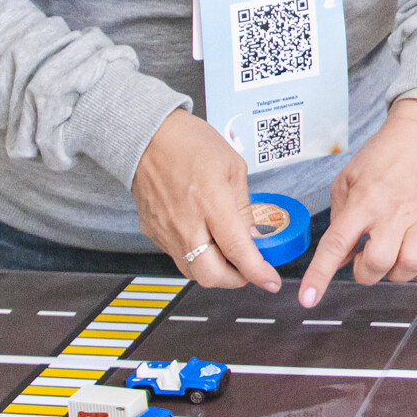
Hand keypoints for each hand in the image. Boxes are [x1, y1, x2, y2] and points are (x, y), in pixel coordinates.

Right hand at [130, 111, 284, 293]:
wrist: (146, 136)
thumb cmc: (190, 143)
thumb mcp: (233, 168)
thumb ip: (243, 207)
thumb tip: (253, 237)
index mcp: (210, 202)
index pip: (237, 250)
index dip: (257, 272)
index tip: (270, 281)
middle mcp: (185, 222)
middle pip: (210, 275)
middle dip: (235, 280)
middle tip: (248, 269)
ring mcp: (166, 230)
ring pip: (192, 271)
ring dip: (214, 271)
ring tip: (227, 255)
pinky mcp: (153, 232)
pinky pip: (177, 256)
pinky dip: (195, 257)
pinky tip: (205, 240)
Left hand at [298, 97, 416, 304]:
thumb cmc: (384, 156)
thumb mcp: (347, 179)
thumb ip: (340, 218)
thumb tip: (340, 256)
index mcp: (364, 200)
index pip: (337, 243)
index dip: (320, 275)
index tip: (309, 297)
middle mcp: (394, 211)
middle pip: (379, 262)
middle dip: (367, 272)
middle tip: (365, 259)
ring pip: (410, 266)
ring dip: (396, 272)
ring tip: (392, 256)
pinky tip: (413, 258)